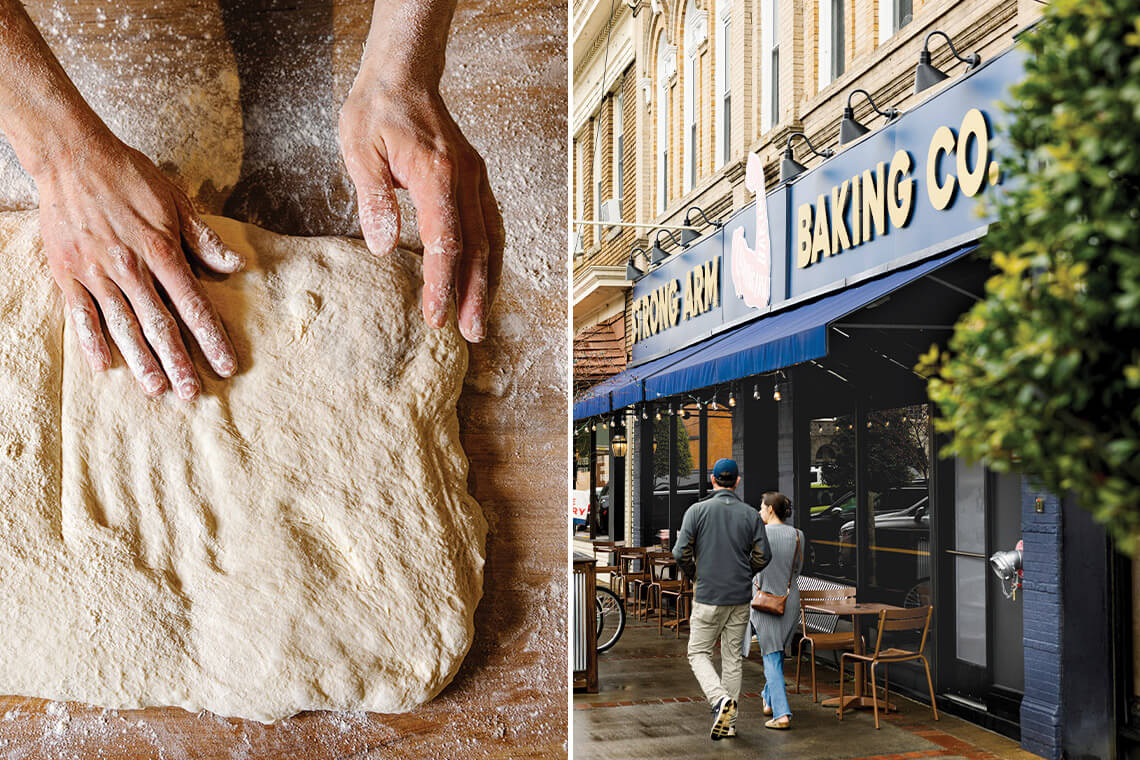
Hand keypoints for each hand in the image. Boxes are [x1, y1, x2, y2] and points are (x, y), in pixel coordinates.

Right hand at [35, 133, 243, 399]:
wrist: (72, 155)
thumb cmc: (130, 176)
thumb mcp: (177, 201)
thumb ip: (204, 239)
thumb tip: (236, 266)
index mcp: (163, 251)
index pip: (194, 306)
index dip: (212, 339)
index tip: (225, 366)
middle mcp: (131, 268)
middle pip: (160, 325)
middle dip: (179, 362)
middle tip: (192, 394)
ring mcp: (97, 272)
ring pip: (123, 326)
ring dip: (141, 361)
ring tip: (157, 390)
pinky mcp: (68, 272)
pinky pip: (81, 314)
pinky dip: (91, 340)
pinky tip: (104, 366)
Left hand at [339, 82, 503, 342]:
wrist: (404, 75)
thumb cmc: (377, 109)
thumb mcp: (358, 148)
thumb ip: (374, 198)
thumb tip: (382, 246)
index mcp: (437, 174)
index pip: (446, 241)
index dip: (442, 283)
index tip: (436, 316)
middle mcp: (465, 179)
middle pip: (478, 248)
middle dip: (473, 294)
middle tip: (468, 333)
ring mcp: (475, 179)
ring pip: (492, 240)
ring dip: (487, 283)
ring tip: (479, 319)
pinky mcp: (475, 180)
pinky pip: (491, 225)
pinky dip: (491, 258)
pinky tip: (484, 281)